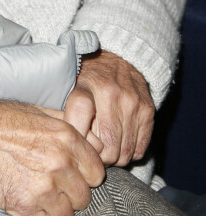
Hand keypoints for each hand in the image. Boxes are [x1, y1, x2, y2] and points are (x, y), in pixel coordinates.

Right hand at [0, 99, 104, 215]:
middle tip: (52, 186)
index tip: (72, 175)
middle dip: (69, 194)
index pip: (96, 172)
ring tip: (39, 198)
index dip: (84, 175)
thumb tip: (92, 138)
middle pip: (83, 198)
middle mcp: (59, 164)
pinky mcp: (23, 206)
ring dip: (53, 211)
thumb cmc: (2, 120)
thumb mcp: (39, 111)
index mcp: (66, 138)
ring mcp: (43, 188)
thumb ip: (68, 124)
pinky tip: (27, 207)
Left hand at [64, 50, 153, 166]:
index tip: (76, 141)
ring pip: (123, 153)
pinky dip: (129, 153)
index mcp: (86, 84)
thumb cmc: (88, 76)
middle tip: (92, 151)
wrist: (118, 57)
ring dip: (113, 158)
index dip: (78, 135)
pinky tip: (120, 143)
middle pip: (106, 145)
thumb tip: (68, 141)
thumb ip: (66, 110)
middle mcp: (111, 92)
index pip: (79, 112)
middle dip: (98, 156)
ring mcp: (132, 103)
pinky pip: (139, 150)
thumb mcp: (70, 84)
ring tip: (105, 147)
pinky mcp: (148, 111)